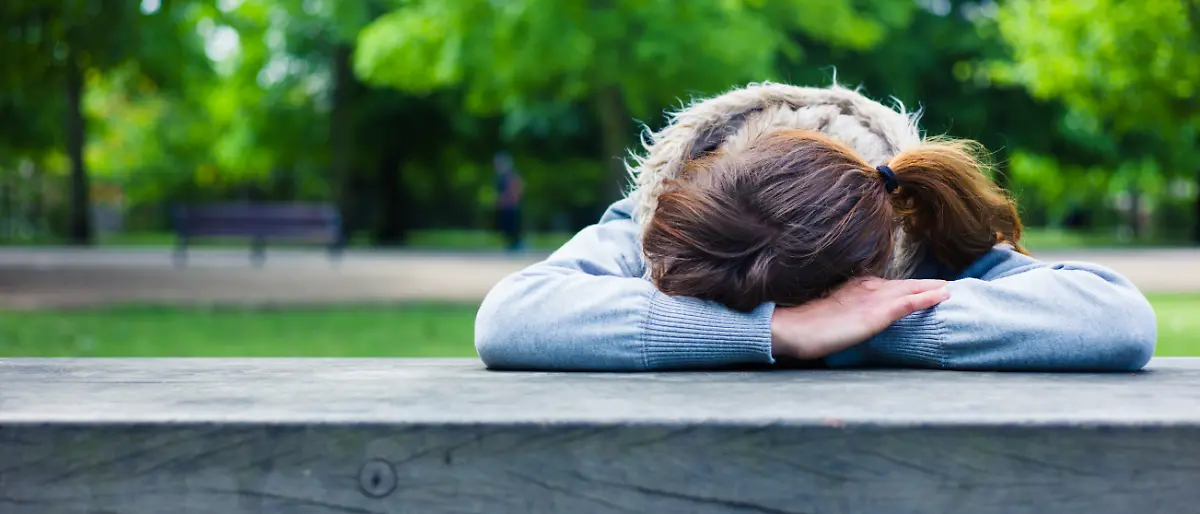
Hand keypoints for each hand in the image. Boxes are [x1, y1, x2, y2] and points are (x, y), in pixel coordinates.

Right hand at [770, 277, 949, 359]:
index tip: (926, 287)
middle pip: (903, 285)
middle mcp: (866, 288)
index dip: (908, 287)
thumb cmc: (802, 327)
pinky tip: (944, 295)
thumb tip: (849, 321)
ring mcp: (872, 299)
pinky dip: (927, 297)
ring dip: (932, 288)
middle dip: (925, 285)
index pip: (888, 286)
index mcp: (854, 287)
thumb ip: (843, 314)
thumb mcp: (827, 317)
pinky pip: (908, 302)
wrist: (790, 328)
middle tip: (948, 285)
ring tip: (951, 288)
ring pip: (910, 290)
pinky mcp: (875, 313)